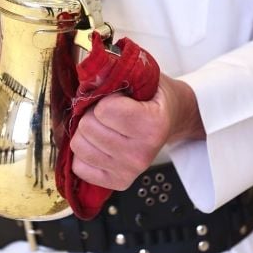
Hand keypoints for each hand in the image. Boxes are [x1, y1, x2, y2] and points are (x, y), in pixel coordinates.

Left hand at [70, 74, 204, 190]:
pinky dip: (86, 152)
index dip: (105, 98)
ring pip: (79, 146)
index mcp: (153, 125)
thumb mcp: (144, 75)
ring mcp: (130, 171)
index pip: (104, 110)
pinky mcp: (118, 182)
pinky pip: (80, 166)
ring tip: (105, 127)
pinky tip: (100, 144)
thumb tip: (89, 70)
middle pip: (87, 127)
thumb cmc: (155, 98)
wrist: (173, 120)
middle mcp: (142, 153)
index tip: (118, 98)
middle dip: (93, 114)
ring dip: (87, 132)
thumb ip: (117, 71)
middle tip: (110, 113)